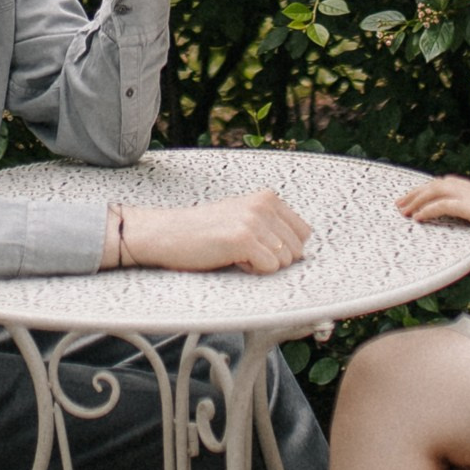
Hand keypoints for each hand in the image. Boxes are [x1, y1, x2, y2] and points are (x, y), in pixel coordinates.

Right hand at [120, 191, 311, 273]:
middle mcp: (264, 205)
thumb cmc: (202, 231)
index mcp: (267, 198)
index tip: (260, 248)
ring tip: (236, 254)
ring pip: (284, 261)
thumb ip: (270, 225)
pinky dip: (252, 271)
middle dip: (274, 259)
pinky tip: (232, 260)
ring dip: (261, 265)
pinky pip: (269, 268)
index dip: (284, 248)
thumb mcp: (242, 216)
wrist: (166, 233)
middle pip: (297, 249)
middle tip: (245, 252)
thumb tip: (300, 249)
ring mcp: (254, 221)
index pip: (303, 232)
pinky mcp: (243, 238)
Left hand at [397, 173, 469, 263]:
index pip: (453, 185)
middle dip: (419, 191)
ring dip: (418, 198)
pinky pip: (448, 205)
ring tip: (403, 210)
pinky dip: (430, 209)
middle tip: (401, 203)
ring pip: (441, 189)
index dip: (432, 189)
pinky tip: (419, 218)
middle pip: (442, 183)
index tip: (416, 199)